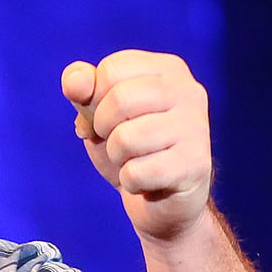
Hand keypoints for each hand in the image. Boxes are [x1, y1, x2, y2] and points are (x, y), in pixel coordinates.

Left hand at [62, 50, 212, 242]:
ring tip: (135, 161)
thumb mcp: (98, 114)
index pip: (110, 70)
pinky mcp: (196, 165)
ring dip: (117, 157)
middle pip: (120, 100)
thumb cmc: (130, 149)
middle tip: (119, 142)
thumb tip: (75, 80)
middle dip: (103, 128)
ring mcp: (197, 128)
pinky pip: (136, 173)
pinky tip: (148, 181)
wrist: (163, 202)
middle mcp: (189, 91)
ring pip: (125, 139)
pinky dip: (129, 182)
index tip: (109, 117)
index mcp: (168, 69)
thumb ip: (83, 90)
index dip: (94, 100)